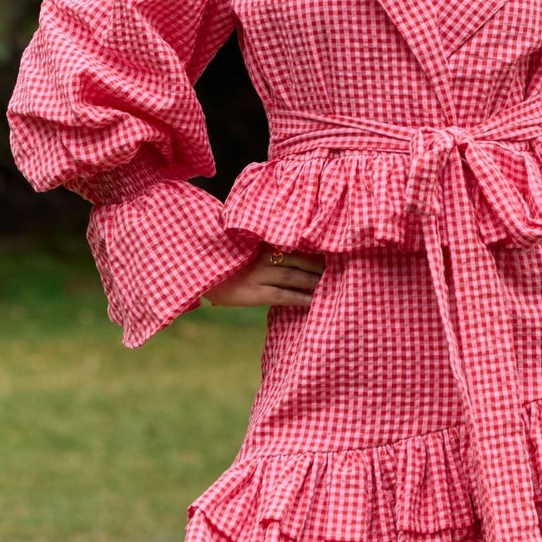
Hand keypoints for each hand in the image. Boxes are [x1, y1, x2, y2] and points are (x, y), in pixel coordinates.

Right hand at [206, 246, 325, 308]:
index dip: (316, 246)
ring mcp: (259, 274)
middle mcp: (263, 254)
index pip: (296, 242)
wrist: (195, 269)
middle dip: (322, 264)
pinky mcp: (254, 293)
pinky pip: (283, 296)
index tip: (336, 247)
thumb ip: (262, 240)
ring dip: (316, 281)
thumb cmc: (221, 257)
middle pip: (301, 258)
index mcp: (262, 240)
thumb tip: (286, 242)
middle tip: (345, 268)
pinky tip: (314, 302)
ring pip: (295, 276)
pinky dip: (300, 298)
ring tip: (335, 285)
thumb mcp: (241, 242)